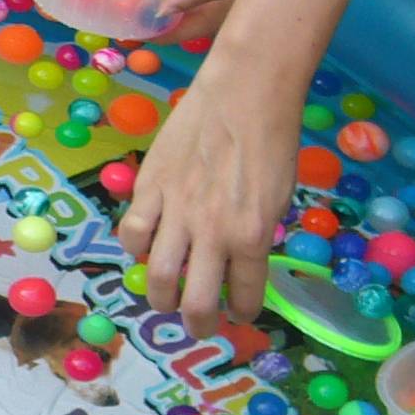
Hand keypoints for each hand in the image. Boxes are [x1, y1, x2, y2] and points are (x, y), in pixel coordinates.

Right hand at [117, 62, 297, 333]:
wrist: (245, 91)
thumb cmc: (273, 140)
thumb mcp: (280, 197)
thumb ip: (256, 234)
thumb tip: (240, 261)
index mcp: (253, 236)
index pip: (244, 296)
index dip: (241, 313)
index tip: (238, 314)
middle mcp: (213, 232)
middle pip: (195, 301)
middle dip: (198, 323)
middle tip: (199, 323)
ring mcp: (177, 211)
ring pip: (158, 276)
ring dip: (161, 297)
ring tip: (166, 299)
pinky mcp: (150, 188)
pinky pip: (134, 232)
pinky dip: (137, 248)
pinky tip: (146, 247)